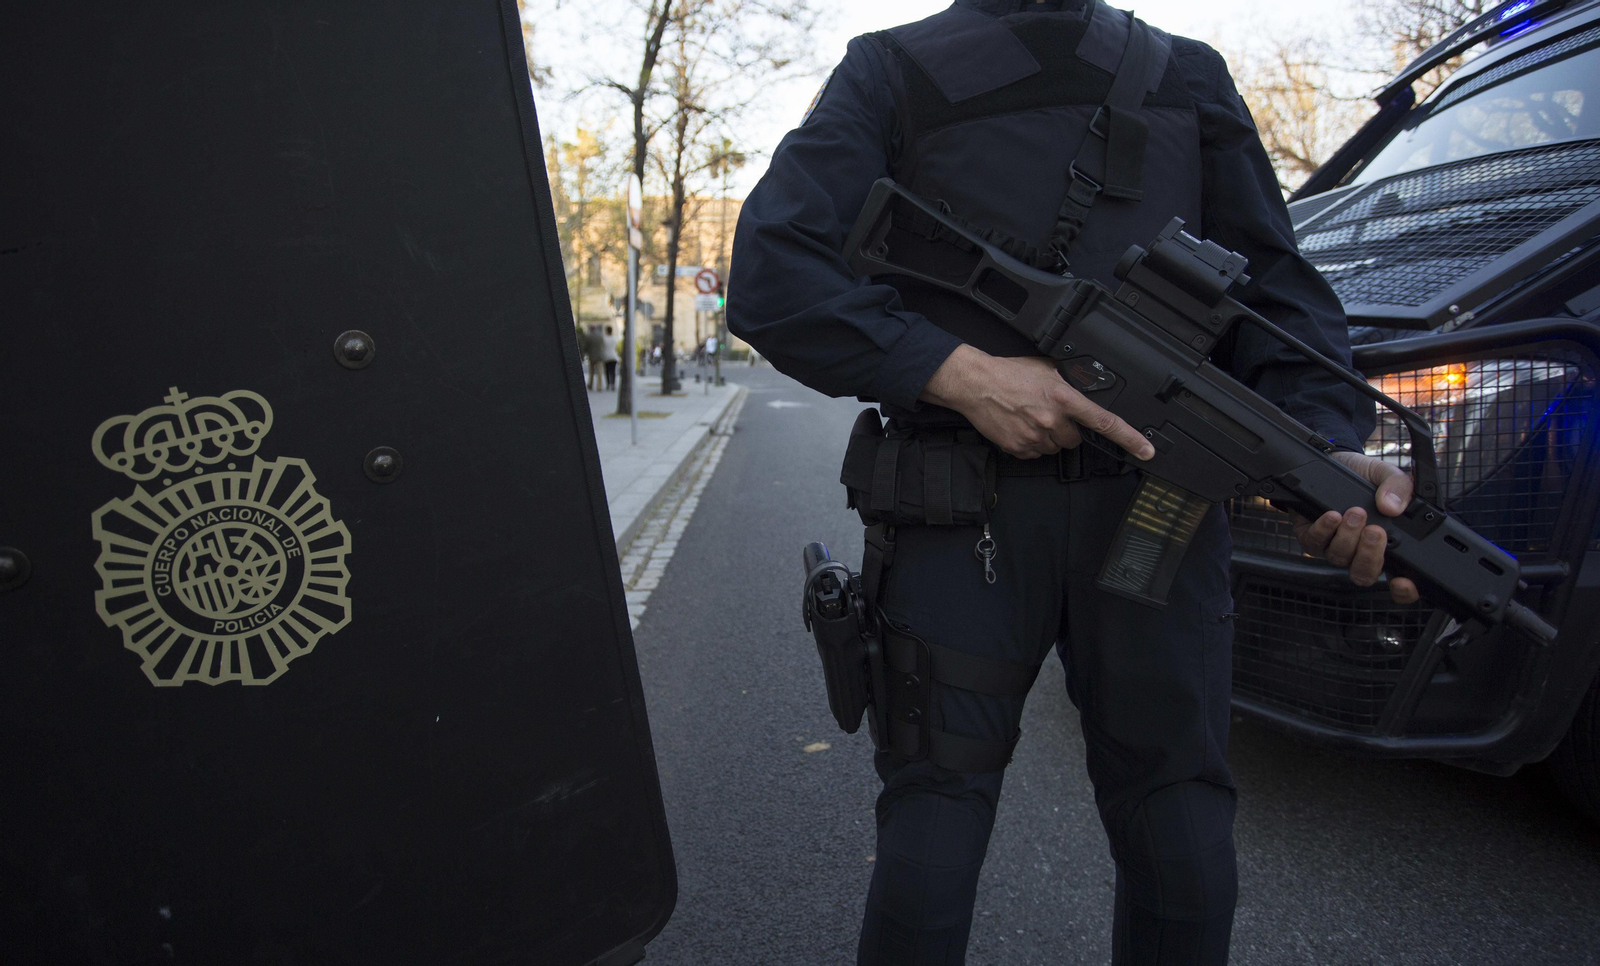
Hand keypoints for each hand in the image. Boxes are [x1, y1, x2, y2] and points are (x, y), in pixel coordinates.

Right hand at [921, 345, 1155, 461]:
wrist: (976, 384)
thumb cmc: (1009, 373)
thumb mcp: (1046, 369)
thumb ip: (1069, 382)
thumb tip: (1085, 386)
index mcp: (1064, 397)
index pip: (1104, 421)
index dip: (1129, 438)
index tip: (1146, 451)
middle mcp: (1052, 419)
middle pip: (1075, 440)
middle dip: (1067, 430)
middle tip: (1051, 415)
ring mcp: (1035, 436)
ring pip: (1055, 448)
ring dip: (1048, 438)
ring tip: (1030, 418)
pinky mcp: (1019, 448)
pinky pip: (1035, 454)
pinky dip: (1030, 444)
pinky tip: (1020, 426)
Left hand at [1291, 451, 1418, 604]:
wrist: (1335, 462)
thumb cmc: (1365, 478)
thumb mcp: (1387, 475)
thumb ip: (1399, 487)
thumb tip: (1393, 507)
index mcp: (1385, 545)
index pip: (1399, 579)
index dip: (1403, 590)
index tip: (1403, 581)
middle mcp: (1359, 552)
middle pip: (1364, 574)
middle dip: (1371, 556)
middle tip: (1376, 531)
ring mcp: (1334, 548)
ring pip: (1340, 558)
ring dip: (1348, 537)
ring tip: (1355, 513)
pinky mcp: (1310, 538)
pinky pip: (1315, 542)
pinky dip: (1325, 529)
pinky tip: (1332, 515)